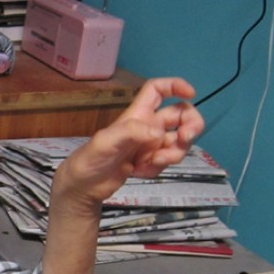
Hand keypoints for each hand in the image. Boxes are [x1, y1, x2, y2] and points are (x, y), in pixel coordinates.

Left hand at [53, 77, 203, 211]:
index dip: (175, 86)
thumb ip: (130, 133)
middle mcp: (146, 127)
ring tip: (152, 163)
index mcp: (136, 115)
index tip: (191, 93)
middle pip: (180, 116)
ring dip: (173, 153)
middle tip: (185, 139)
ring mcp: (149, 145)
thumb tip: (158, 132)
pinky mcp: (149, 162)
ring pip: (178, 142)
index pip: (158, 90)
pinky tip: (139, 172)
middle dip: (190, 125)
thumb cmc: (89, 160)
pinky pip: (166, 162)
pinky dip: (158, 168)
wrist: (82, 188)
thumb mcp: (105, 142)